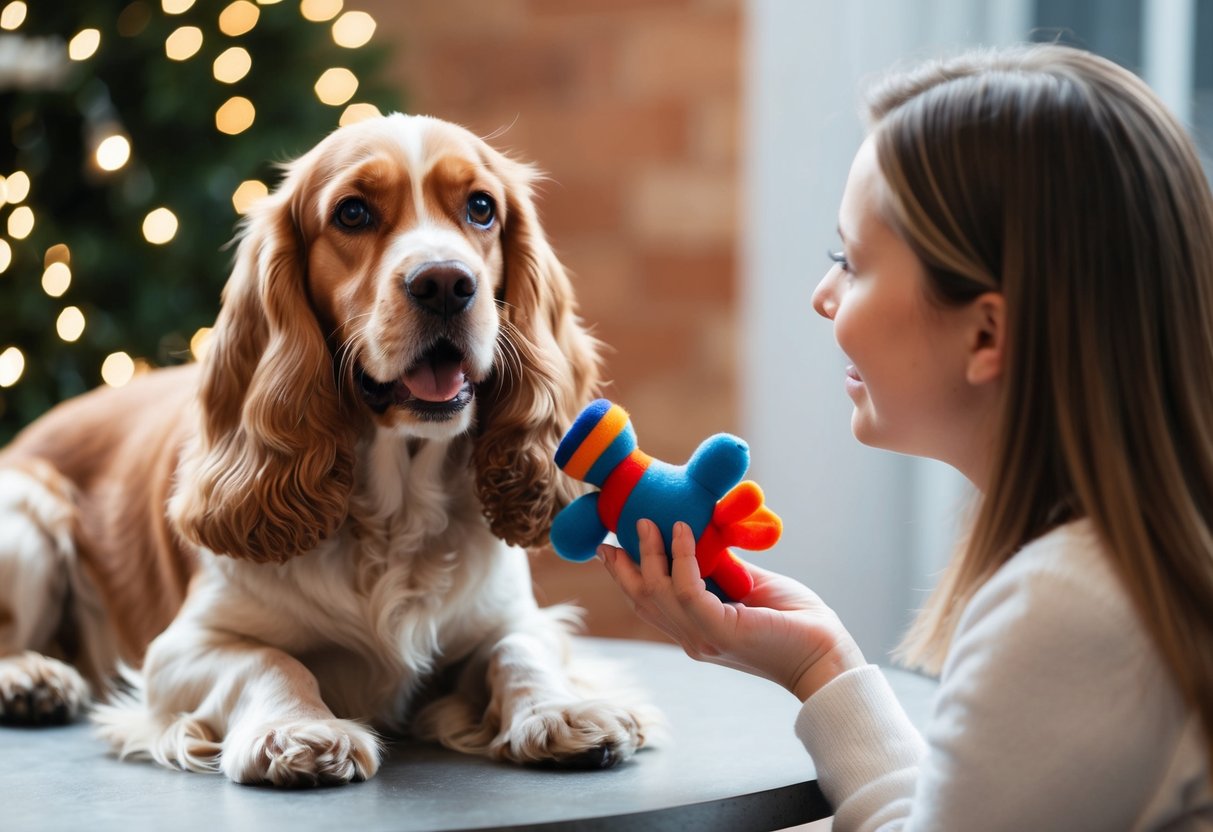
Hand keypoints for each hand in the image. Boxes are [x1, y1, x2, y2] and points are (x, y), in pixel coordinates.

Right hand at [598, 518, 865, 700]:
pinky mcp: (719, 631)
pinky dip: (681, 556)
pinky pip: (688, 589)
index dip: (625, 576)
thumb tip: (700, 533)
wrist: (826, 653)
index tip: (609, 548)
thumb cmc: (794, 620)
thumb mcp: (747, 585)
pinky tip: (685, 529)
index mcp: (695, 631)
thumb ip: (719, 567)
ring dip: (649, 553)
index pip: (648, 604)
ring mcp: (703, 638)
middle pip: (642, 600)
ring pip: (658, 593)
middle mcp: (692, 638)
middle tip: (613, 533)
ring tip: (646, 521)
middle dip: (622, 567)